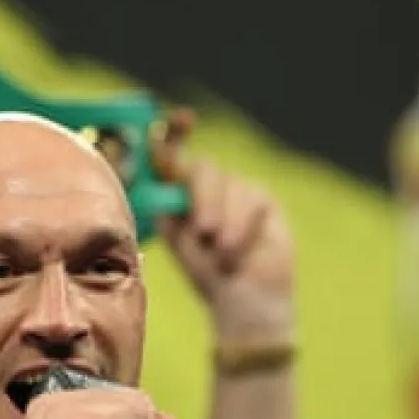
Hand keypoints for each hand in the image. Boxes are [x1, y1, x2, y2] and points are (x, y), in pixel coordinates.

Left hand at [152, 108, 294, 341]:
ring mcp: (236, 189)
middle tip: (204, 231)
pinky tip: (237, 249)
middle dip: (201, 198)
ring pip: (228, 182)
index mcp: (178, 191)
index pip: (172, 151)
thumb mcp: (178, 236)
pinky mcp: (261, 199)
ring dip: (224, 218)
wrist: (241, 299)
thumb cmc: (205, 272)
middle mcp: (206, 184)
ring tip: (221, 250)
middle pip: (201, 166)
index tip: (181, 118)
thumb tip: (157, 171)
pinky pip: (251, 197)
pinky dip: (242, 224)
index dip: (173, 131)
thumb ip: (166, 202)